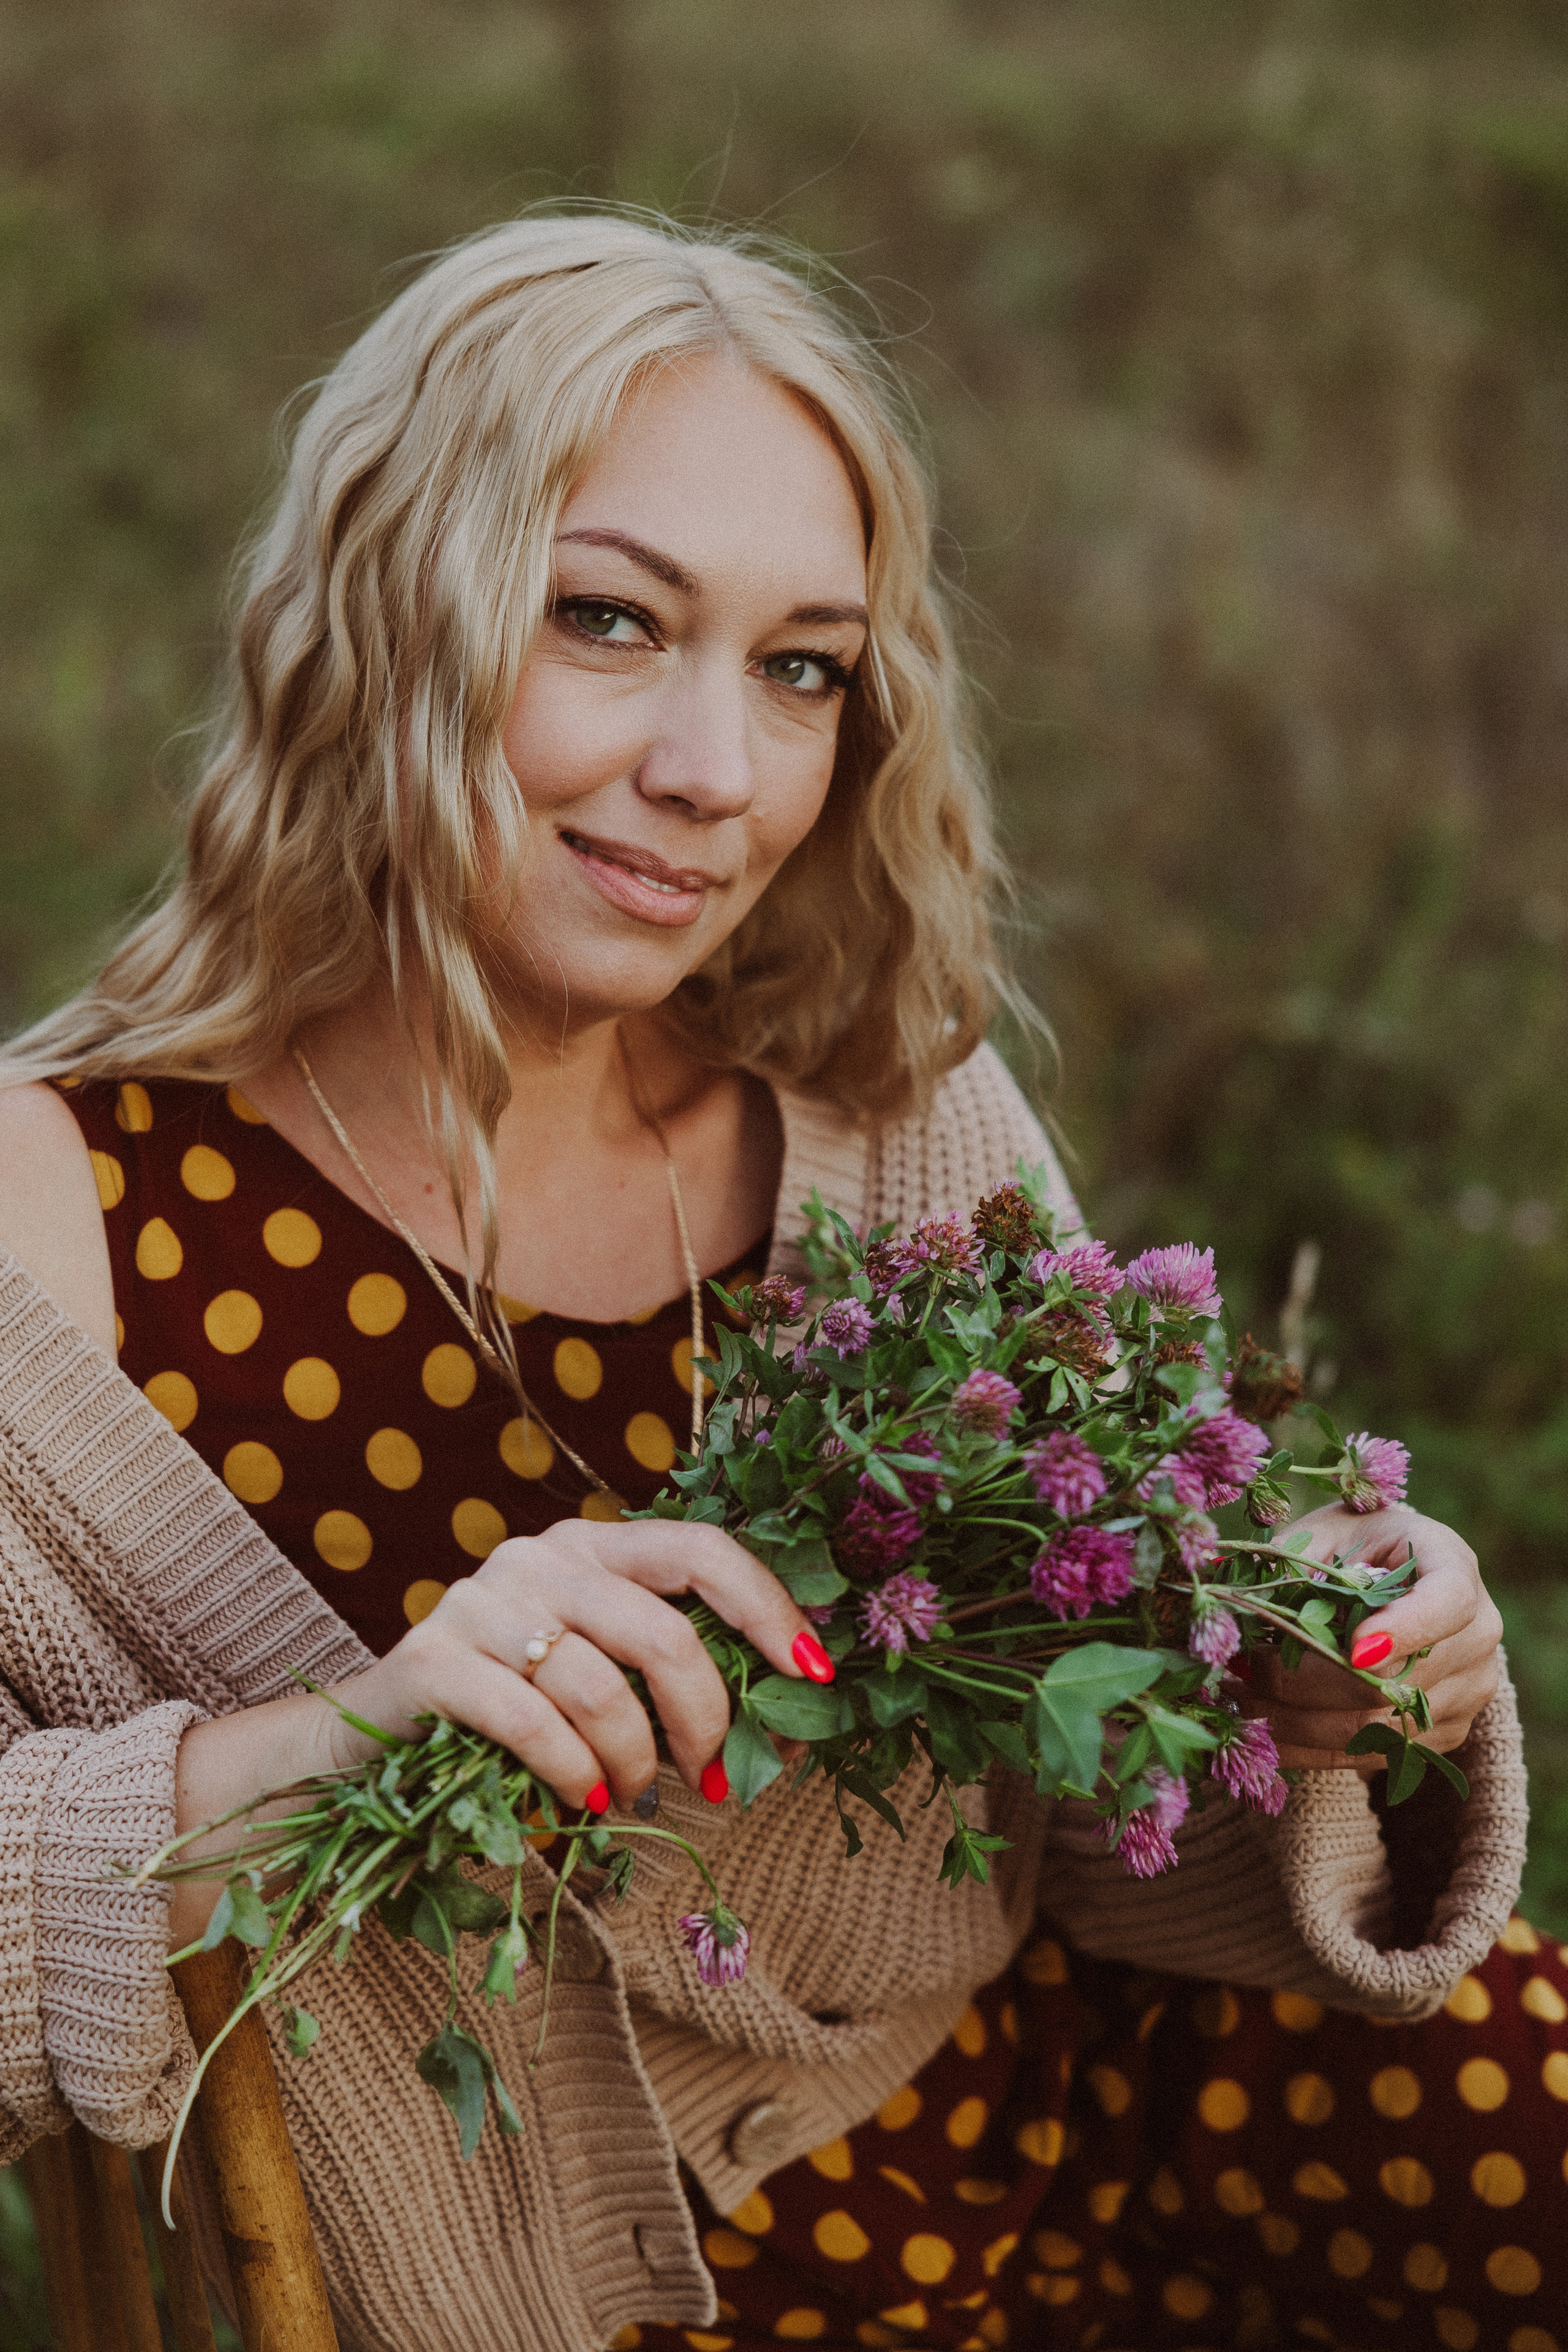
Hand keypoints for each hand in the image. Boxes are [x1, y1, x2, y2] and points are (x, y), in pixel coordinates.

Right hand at [338, 1517, 826, 1809]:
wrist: (369, 1740)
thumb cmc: (513, 1711)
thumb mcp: (599, 1672)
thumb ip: (670, 1675)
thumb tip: (787, 1718)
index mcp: (593, 1544)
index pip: (702, 1550)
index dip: (768, 1607)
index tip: (816, 1673)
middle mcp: (539, 1556)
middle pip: (661, 1631)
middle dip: (704, 1718)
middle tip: (705, 1779)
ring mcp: (481, 1602)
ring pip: (600, 1685)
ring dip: (633, 1761)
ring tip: (628, 1798)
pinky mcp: (432, 1661)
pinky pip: (529, 1721)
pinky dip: (571, 1771)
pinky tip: (580, 1802)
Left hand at [1233, 1502, 1502, 1772]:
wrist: (1403, 1580)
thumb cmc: (1359, 1546)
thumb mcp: (1331, 1529)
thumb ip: (1296, 1554)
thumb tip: (1230, 1585)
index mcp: (1454, 1567)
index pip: (1448, 1604)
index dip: (1403, 1631)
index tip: (1351, 1649)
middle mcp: (1475, 1637)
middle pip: (1395, 1682)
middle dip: (1305, 1682)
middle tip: (1239, 1671)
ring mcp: (1466, 1692)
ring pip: (1377, 1728)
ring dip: (1296, 1720)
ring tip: (1237, 1698)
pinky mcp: (1443, 1734)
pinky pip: (1375, 1755)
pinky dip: (1311, 1748)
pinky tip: (1263, 1728)